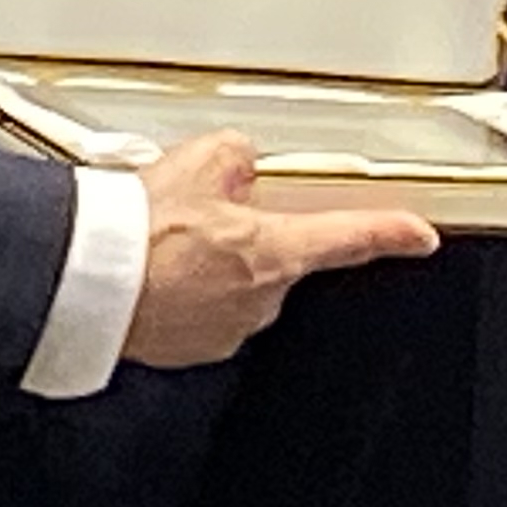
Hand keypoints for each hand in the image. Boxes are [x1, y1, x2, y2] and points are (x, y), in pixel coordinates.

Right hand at [120, 132, 436, 367]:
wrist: (88, 282)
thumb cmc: (141, 230)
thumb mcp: (204, 160)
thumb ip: (240, 157)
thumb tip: (241, 163)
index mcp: (278, 253)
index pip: (352, 239)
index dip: (391, 234)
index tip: (418, 236)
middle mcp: (261, 300)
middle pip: (278, 257)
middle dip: (250, 233)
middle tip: (204, 212)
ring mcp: (224, 330)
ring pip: (234, 283)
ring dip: (210, 263)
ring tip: (166, 239)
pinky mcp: (187, 349)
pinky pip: (198, 309)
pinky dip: (181, 289)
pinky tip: (153, 268)